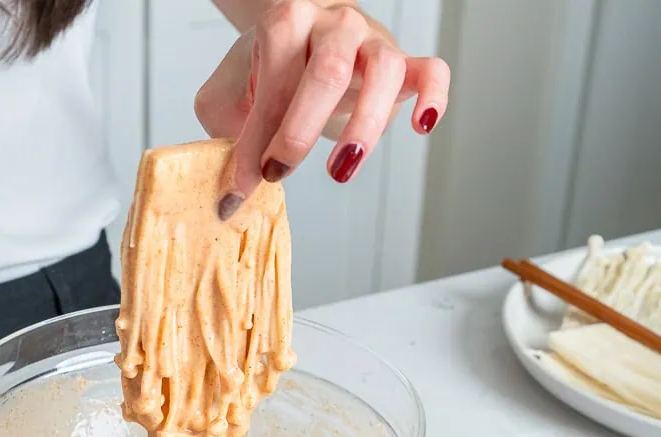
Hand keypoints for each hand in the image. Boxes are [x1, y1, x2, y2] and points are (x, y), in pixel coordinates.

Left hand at [195, 0, 450, 218]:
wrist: (311, 39)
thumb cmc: (272, 71)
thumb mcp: (233, 94)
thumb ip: (226, 133)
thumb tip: (231, 192)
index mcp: (287, 20)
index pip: (276, 74)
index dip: (259, 133)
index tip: (246, 181)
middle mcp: (334, 23)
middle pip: (329, 70)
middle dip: (300, 130)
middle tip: (280, 172)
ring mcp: (374, 41)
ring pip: (383, 71)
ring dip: (363, 126)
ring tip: (340, 169)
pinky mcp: (406, 63)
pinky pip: (433, 71)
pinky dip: (433, 98)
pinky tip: (420, 126)